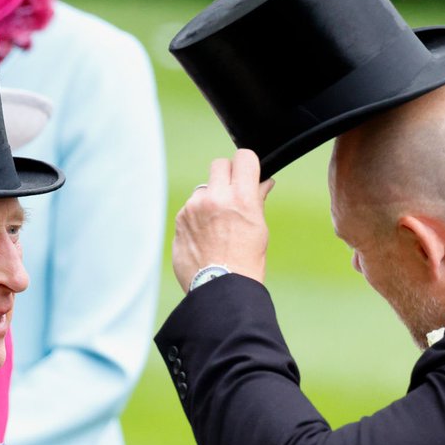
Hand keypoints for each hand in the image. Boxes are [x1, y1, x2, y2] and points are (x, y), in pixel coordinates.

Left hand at [172, 149, 274, 292]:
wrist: (220, 288)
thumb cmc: (245, 262)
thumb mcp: (259, 229)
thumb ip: (257, 200)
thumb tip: (265, 182)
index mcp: (241, 198)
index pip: (243, 157)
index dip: (246, 165)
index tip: (246, 175)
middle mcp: (216, 197)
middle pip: (220, 164)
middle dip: (227, 176)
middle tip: (231, 196)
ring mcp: (194, 207)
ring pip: (203, 188)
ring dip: (210, 198)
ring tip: (217, 225)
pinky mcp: (180, 220)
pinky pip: (190, 208)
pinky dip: (196, 217)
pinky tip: (204, 236)